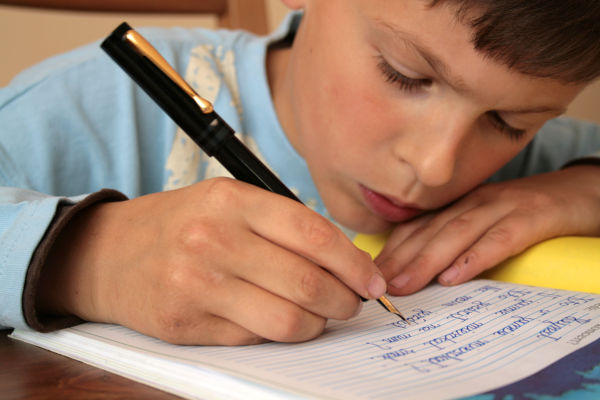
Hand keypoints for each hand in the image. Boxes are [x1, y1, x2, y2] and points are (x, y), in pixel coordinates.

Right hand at [38, 178, 386, 344]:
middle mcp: (214, 239)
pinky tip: (280, 321)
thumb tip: (343, 259)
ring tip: (321, 316)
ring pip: (287, 320)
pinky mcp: (185, 323)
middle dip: (344, 299)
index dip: (353, 262)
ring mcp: (197, 284)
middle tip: (353, 302)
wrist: (108, 252)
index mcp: (232, 200)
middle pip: (306, 282)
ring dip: (317, 324)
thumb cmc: (180, 224)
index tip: (372, 279)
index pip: (313, 233)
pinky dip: (279, 334)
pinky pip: (254, 338)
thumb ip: (281, 224)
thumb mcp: (227, 201)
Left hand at [376, 165, 599, 294]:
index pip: (416, 226)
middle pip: (430, 230)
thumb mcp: (484, 220)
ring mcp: (502, 207)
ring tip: (404, 285)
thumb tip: (420, 267)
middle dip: (400, 259)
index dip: (391, 250)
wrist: (581, 192)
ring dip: (426, 260)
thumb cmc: (526, 212)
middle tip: (376, 285)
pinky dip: (476, 257)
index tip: (368, 274)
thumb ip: (454, 236)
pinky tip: (455, 276)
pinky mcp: (532, 217)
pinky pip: (501, 238)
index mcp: (459, 204)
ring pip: (457, 233)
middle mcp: (474, 202)